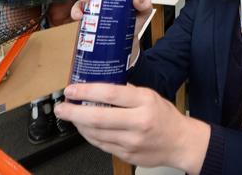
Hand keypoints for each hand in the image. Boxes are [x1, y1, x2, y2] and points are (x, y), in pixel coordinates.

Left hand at [55, 83, 209, 172]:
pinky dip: (89, 135)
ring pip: (95, 134)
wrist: (180, 142)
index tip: (71, 89)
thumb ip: (127, 92)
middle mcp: (138, 122)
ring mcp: (131, 142)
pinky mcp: (126, 155)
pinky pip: (101, 145)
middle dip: (73, 112)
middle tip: (61, 107)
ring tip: (70, 116)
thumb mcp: (150, 95)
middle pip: (98, 118)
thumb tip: (100, 85)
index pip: (111, 94)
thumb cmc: (165, 117)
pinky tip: (84, 128)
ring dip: (78, 125)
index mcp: (144, 102)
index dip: (86, 92)